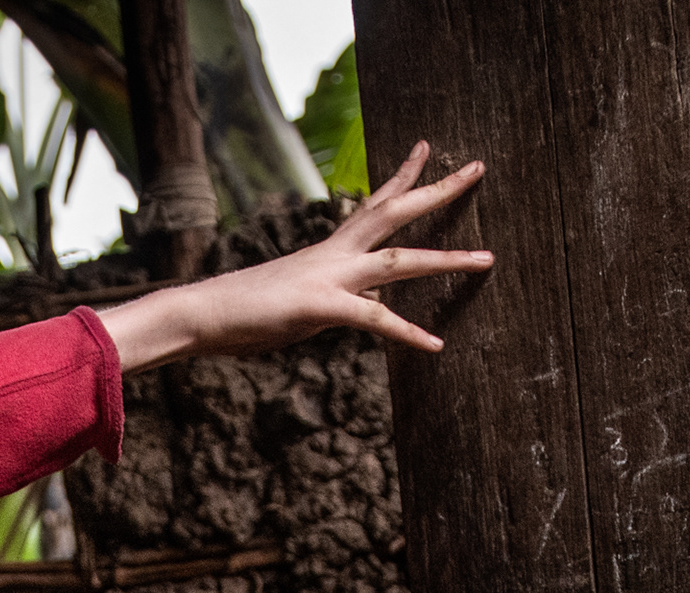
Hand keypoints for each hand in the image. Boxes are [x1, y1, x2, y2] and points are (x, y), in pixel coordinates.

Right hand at [97, 144, 493, 373]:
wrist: (202, 314)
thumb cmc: (243, 312)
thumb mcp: (299, 302)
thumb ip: (335, 299)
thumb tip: (362, 305)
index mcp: (329, 250)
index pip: (374, 203)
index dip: (403, 176)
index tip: (427, 149)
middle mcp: (334, 254)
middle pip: (396, 213)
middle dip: (439, 191)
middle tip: (478, 168)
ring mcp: (329, 278)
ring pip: (400, 262)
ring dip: (446, 260)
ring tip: (487, 259)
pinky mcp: (320, 308)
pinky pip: (374, 319)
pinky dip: (407, 333)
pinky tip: (436, 345)